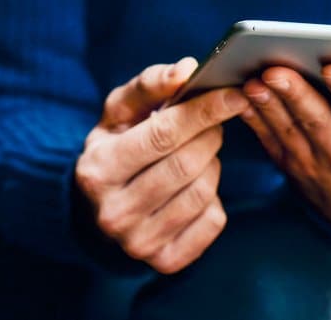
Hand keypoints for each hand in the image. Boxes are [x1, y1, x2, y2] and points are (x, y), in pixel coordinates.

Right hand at [75, 58, 249, 273]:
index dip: (204, 111)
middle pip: (188, 164)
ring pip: (204, 191)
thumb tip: (187, 69)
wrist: (97, 209)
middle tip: (214, 121)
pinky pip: (214, 220)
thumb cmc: (116, 146)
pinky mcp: (166, 261)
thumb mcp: (120, 111)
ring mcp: (138, 244)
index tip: (233, 93)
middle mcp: (113, 213)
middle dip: (211, 134)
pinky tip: (196, 186)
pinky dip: (215, 197)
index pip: (163, 135)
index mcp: (97, 170)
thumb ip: (151, 84)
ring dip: (213, 163)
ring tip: (199, 153)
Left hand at [241, 65, 330, 232]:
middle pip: (318, 123)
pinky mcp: (290, 163)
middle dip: (297, 94)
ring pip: (288, 129)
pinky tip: (240, 94)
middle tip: (276, 67)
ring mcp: (313, 163)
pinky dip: (253, 118)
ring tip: (253, 76)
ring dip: (269, 104)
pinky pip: (268, 139)